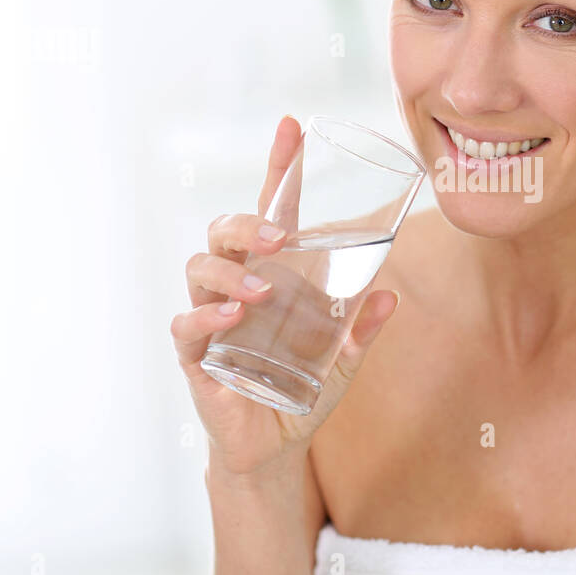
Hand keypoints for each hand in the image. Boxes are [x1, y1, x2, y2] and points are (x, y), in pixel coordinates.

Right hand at [170, 114, 400, 477]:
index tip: (291, 126)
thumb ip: (362, 331)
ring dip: (230, 271)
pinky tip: (231, 318)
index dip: (279, 169)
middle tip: (280, 237)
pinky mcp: (196, 356)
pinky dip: (205, 317)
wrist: (272, 448)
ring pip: (199, 268)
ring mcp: (211, 318)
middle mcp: (237, 286)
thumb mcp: (342, 361)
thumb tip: (389, 295)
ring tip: (261, 292)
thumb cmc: (301, 390)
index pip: (272, 210)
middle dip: (247, 223)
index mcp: (273, 274)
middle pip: (224, 230)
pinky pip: (186, 325)